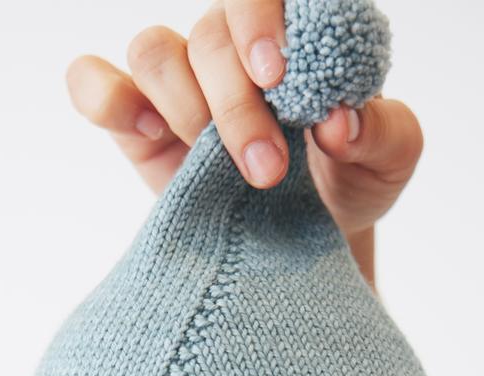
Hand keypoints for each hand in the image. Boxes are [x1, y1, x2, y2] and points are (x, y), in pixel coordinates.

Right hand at [65, 0, 422, 238]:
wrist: (309, 245)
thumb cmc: (349, 186)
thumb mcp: (390, 162)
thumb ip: (385, 132)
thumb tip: (340, 121)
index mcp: (293, 32)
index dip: (261, 22)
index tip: (277, 80)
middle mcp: (231, 46)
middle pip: (207, 34)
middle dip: (234, 104)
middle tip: (267, 168)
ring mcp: (180, 84)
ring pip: (154, 51)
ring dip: (182, 110)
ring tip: (215, 169)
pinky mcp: (136, 127)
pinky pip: (92, 83)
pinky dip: (105, 98)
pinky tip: (150, 137)